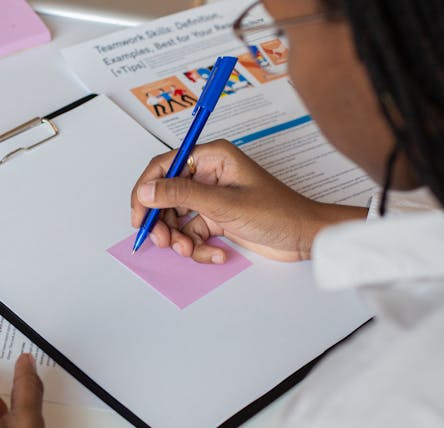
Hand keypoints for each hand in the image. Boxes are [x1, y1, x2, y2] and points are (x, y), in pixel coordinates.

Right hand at [130, 140, 365, 262]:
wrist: (304, 237)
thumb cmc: (277, 212)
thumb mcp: (224, 204)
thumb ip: (181, 195)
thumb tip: (148, 191)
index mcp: (212, 158)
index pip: (165, 166)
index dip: (147, 189)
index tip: (139, 213)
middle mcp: (209, 175)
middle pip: (167, 196)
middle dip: (163, 221)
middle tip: (164, 240)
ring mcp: (213, 198)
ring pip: (178, 218)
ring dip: (180, 238)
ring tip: (191, 250)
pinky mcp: (218, 218)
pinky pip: (193, 233)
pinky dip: (199, 247)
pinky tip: (217, 253)